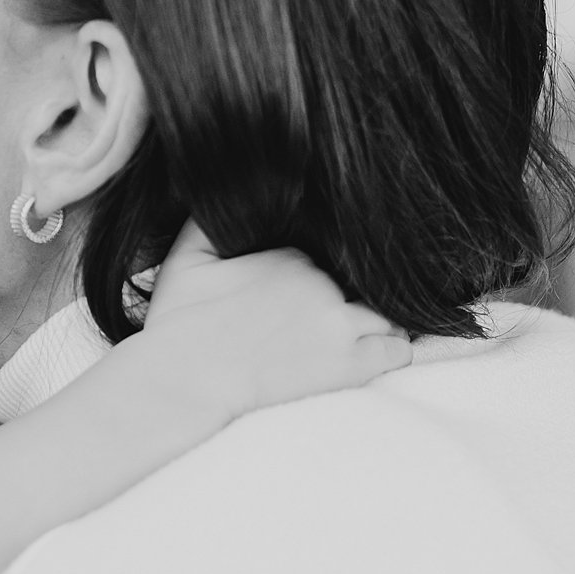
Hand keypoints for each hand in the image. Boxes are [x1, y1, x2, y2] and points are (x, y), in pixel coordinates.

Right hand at [138, 219, 412, 421]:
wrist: (184, 382)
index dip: (312, 276)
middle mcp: (320, 284)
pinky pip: (397, 350)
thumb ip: (207, 220)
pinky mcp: (349, 365)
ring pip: (387, 313)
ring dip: (377, 321)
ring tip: (357, 334)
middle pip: (356, 284)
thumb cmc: (178, 325)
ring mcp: (338, 324)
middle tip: (320, 320)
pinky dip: (392, 349)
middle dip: (345, 297)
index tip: (293, 298)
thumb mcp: (184, 259)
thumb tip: (222, 191)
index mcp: (289, 256)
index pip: (322, 257)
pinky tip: (372, 353)